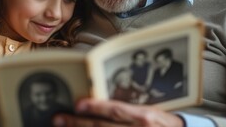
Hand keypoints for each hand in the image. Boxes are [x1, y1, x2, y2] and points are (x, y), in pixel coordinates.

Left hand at [53, 98, 183, 126]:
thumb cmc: (166, 124)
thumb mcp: (152, 111)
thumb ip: (130, 107)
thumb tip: (103, 101)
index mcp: (145, 117)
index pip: (116, 110)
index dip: (95, 108)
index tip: (78, 104)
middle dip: (78, 123)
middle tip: (58, 118)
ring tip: (62, 126)